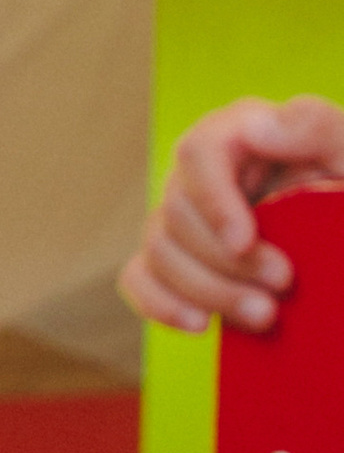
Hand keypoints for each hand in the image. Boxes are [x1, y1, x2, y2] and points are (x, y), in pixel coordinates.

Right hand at [120, 96, 343, 334]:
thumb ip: (314, 126)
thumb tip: (254, 128)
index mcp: (238, 133)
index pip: (198, 154)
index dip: (213, 201)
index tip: (244, 241)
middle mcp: (199, 173)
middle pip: (176, 213)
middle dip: (225, 261)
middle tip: (283, 286)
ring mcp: (181, 217)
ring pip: (158, 252)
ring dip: (206, 291)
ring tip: (264, 316)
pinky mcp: (175, 258)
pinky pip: (139, 278)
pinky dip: (160, 304)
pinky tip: (201, 325)